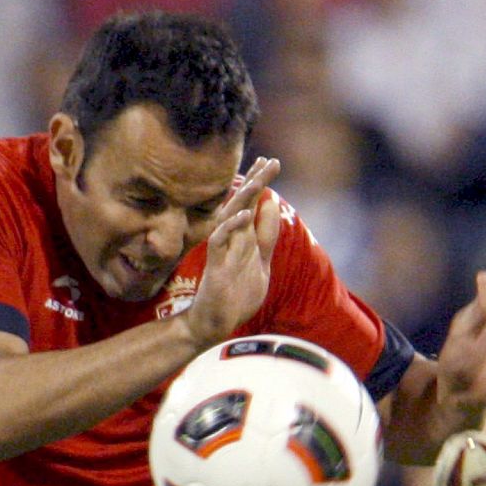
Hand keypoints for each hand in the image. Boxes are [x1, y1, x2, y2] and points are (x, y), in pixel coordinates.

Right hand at [184, 156, 282, 347]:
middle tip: (268, 160)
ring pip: (230, 217)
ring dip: (244, 198)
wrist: (216, 325)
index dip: (260, 183)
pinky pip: (220, 241)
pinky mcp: (215, 267)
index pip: (251, 203)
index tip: (269, 161)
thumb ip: (266, 235)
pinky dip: (231, 227)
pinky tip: (244, 214)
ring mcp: (222, 252)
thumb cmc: (236, 295)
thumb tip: (270, 203)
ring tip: (258, 180)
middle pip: (242, 204)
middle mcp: (231, 240)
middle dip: (255, 182)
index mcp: (242, 237)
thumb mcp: (260, 261)